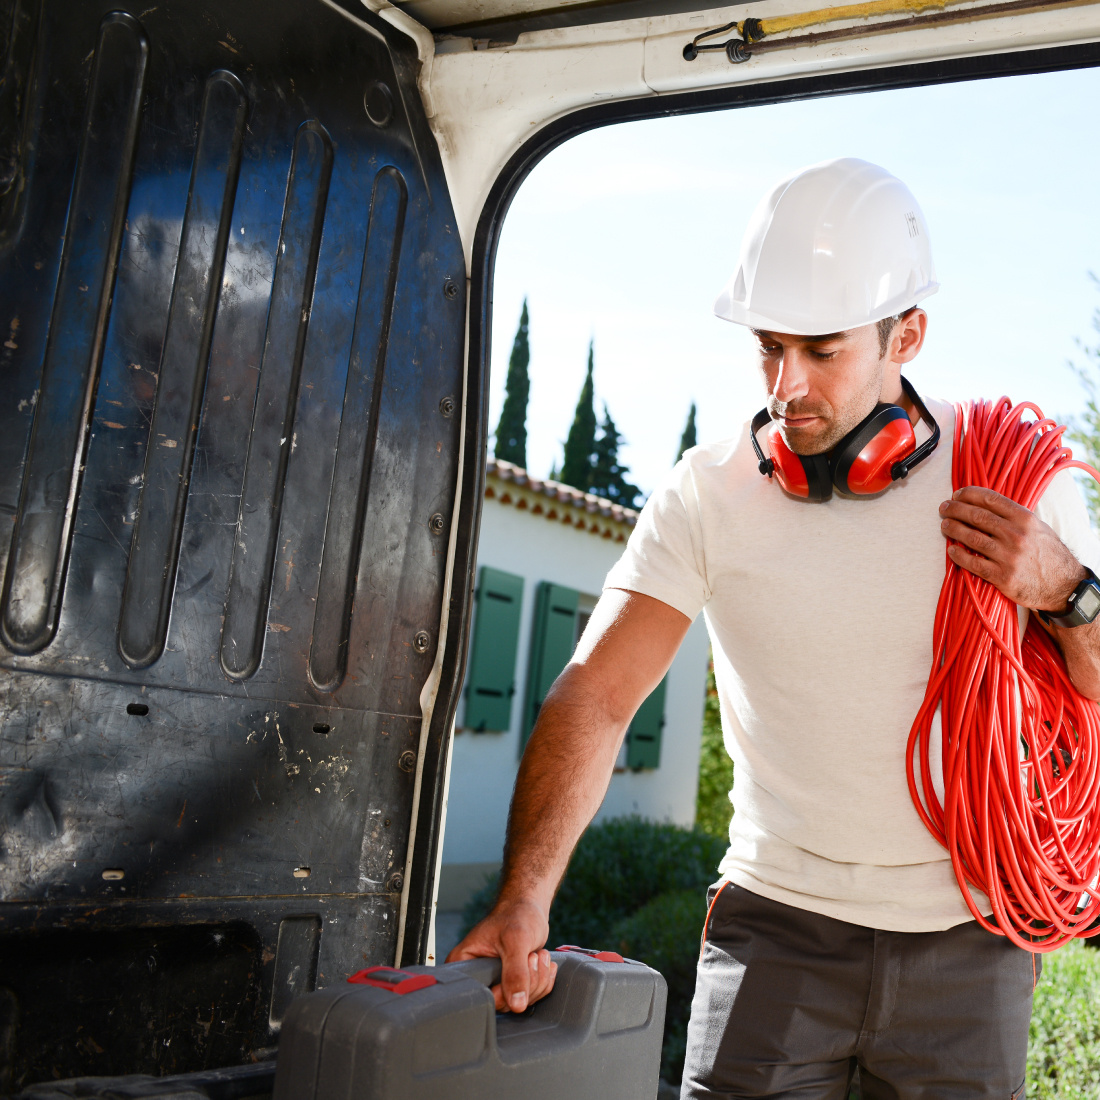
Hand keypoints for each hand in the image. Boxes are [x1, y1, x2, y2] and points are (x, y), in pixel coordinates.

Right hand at [445, 896, 557, 1012]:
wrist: (530, 909)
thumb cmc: (517, 915)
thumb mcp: (515, 940)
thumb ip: (515, 971)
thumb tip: (517, 1004)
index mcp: (464, 963)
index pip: (478, 995)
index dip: (501, 991)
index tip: (516, 966)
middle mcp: (477, 976)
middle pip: (502, 1003)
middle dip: (526, 981)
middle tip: (532, 956)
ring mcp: (496, 982)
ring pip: (519, 1002)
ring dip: (538, 980)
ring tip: (538, 954)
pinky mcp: (512, 984)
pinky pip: (530, 997)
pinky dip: (543, 981)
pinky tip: (542, 961)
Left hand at [938, 487, 1085, 611]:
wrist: (1064, 585)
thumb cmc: (1048, 554)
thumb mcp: (1038, 528)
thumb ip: (1014, 517)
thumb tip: (985, 505)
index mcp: (1025, 520)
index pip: (991, 500)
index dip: (969, 494)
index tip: (957, 494)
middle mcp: (1017, 535)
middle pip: (978, 517)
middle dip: (956, 510)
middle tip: (944, 508)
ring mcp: (1009, 556)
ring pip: (972, 538)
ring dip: (953, 529)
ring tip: (945, 525)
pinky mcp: (1003, 577)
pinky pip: (974, 564)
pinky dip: (959, 556)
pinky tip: (951, 550)